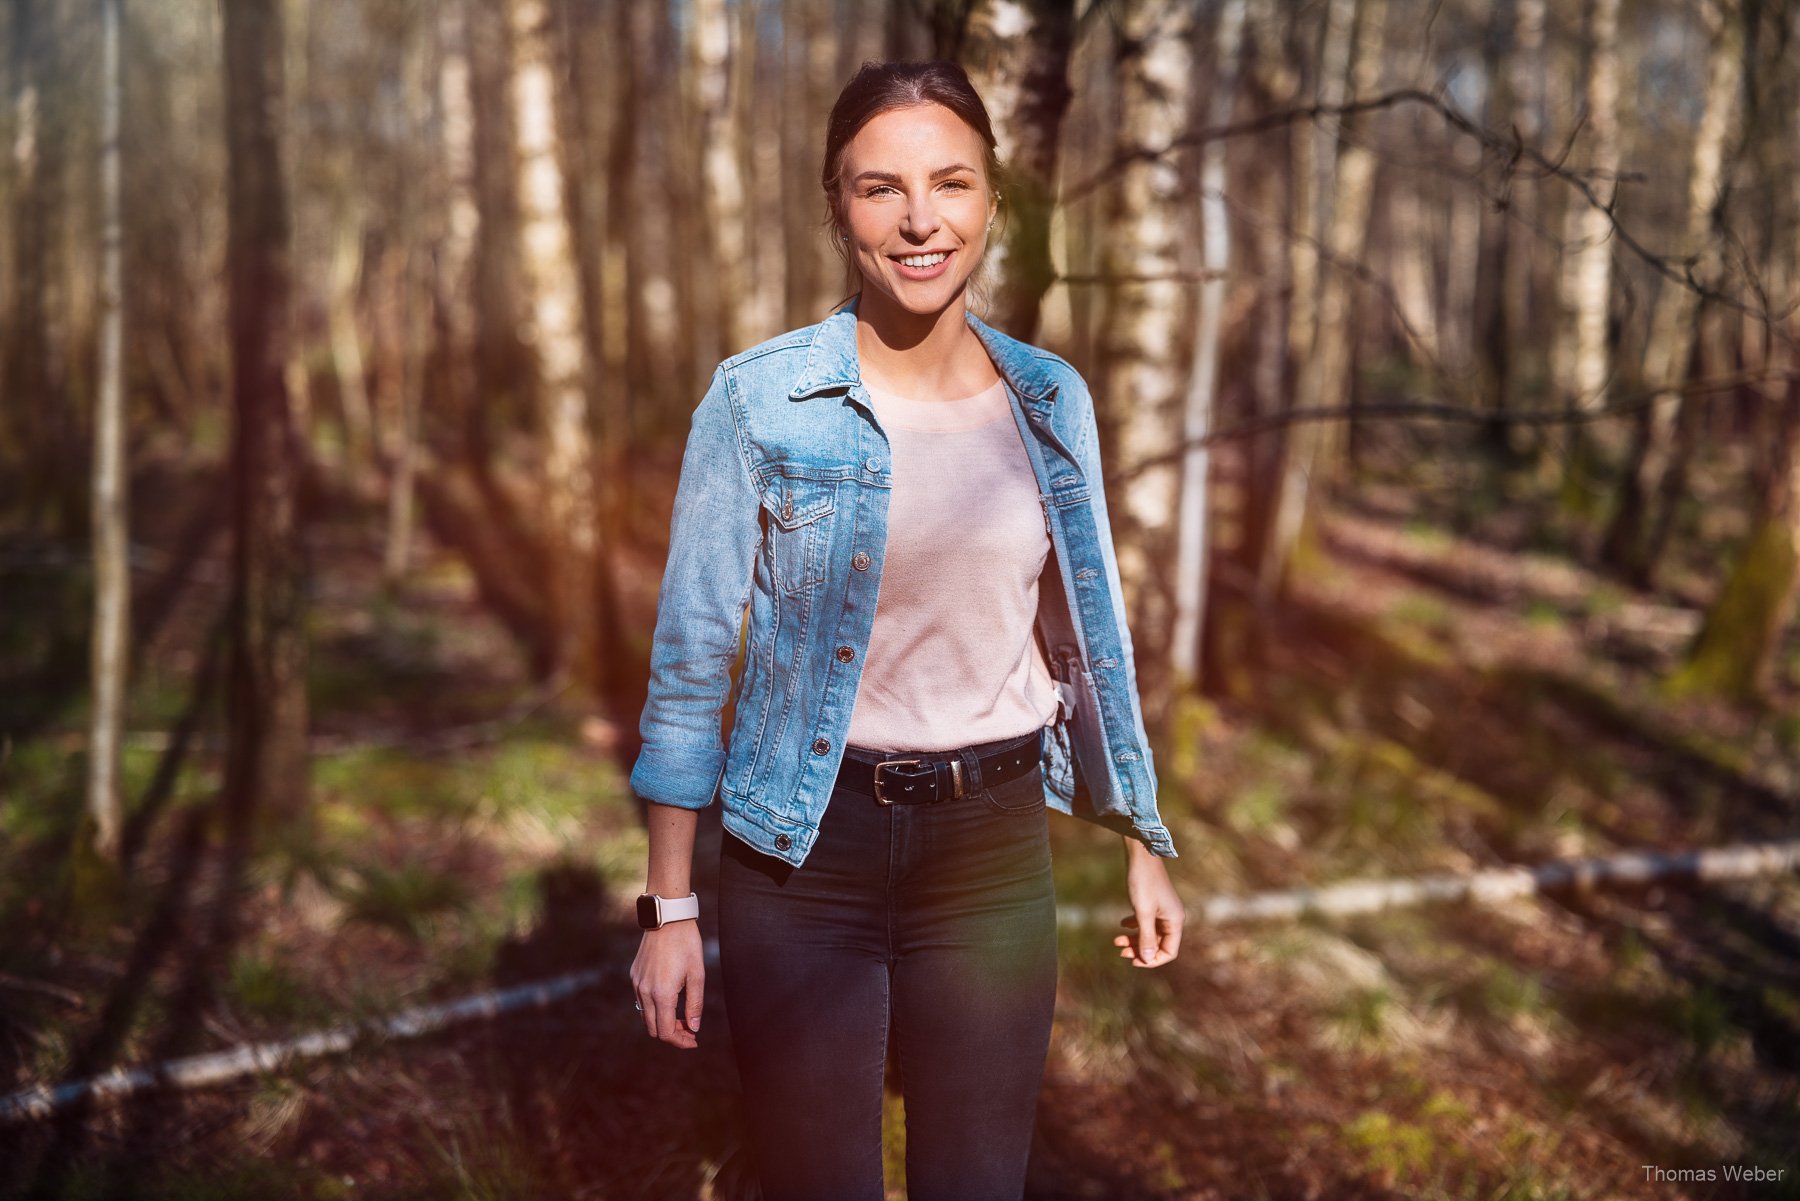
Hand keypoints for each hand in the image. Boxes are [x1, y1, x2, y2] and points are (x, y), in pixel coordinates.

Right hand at [631, 919, 704, 1047]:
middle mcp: (645, 992)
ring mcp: (637, 983)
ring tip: (682, 1016)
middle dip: (672, 1034)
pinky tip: (669, 1000)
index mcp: (662, 994)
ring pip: (646, 1016)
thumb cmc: (687, 945)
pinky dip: (654, 1008)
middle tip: (690, 1030)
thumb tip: (694, 1028)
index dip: (680, 1041)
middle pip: (653, 1029)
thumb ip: (695, 1004)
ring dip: (662, 1021)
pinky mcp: (634, 975)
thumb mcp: (697, 975)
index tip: (694, 1040)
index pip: (666, 1032)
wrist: (668, 919)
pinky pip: (641, 1001)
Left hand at [1114, 844, 1182, 967]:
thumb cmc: (1143, 882)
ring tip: (1116, 941)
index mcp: (1175, 921)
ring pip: (1150, 933)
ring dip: (1134, 939)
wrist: (1141, 854)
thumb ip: (1146, 937)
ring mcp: (1163, 910)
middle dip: (1139, 950)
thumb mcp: (1143, 912)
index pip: (1169, 952)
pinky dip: (1134, 925)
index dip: (1152, 960)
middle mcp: (1172, 917)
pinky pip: (1146, 921)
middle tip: (1120, 951)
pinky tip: (1122, 924)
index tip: (1133, 960)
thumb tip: (1148, 960)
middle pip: (1158, 944)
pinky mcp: (1153, 902)